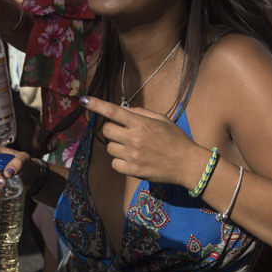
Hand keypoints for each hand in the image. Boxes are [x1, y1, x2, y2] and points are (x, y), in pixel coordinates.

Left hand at [81, 96, 200, 186]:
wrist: (187, 164)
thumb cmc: (176, 139)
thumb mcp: (161, 120)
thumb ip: (140, 113)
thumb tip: (123, 109)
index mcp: (141, 123)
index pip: (113, 111)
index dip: (96, 105)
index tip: (84, 100)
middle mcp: (134, 138)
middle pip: (107, 130)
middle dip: (113, 129)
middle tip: (124, 132)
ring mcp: (132, 156)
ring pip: (109, 148)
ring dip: (117, 146)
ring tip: (132, 148)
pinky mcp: (132, 171)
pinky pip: (114, 164)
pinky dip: (120, 161)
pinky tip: (132, 160)